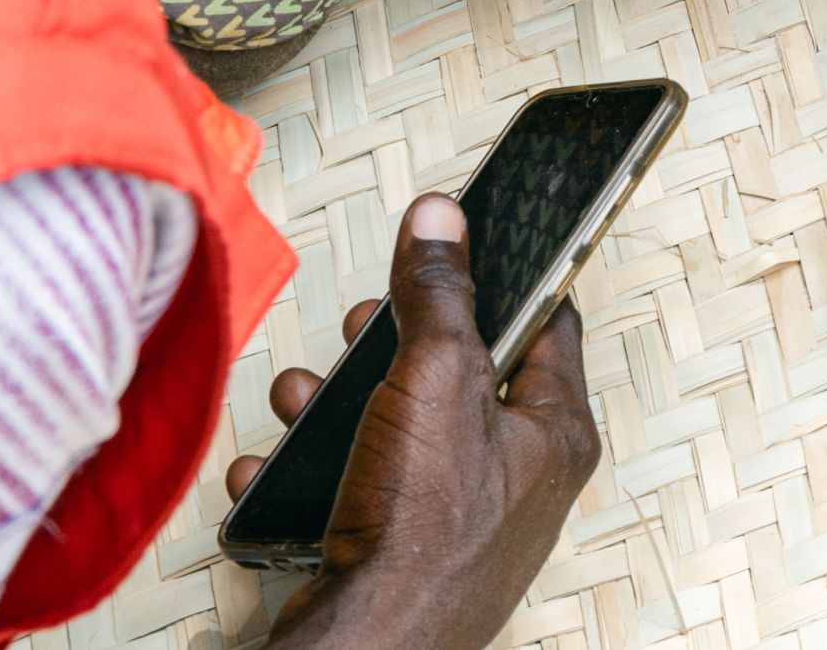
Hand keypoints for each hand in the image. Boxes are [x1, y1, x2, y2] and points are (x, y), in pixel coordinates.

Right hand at [231, 194, 600, 649]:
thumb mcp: (437, 378)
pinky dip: (310, 472)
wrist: (365, 645)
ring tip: (301, 394)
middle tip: (366, 328)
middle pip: (458, 373)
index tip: (460, 247)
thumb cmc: (423, 532)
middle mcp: (516, 477)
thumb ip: (439, 294)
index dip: (504, 275)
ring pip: (396, 429)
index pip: (548, 321)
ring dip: (337, 405)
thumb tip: (442, 220)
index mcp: (553, 431)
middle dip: (395, 345)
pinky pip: (355, 489)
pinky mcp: (400, 553)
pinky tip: (274, 465)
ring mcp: (457, 519)